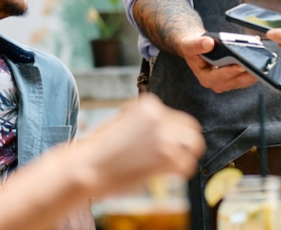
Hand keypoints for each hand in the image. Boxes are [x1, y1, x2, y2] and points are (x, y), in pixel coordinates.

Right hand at [75, 93, 204, 197]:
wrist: (86, 166)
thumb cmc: (99, 149)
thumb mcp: (122, 121)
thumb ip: (145, 122)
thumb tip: (167, 130)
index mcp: (148, 104)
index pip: (176, 117)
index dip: (174, 134)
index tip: (167, 145)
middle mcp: (159, 116)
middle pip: (191, 128)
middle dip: (186, 142)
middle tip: (178, 155)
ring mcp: (164, 135)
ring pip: (194, 145)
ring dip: (186, 156)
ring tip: (174, 166)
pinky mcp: (166, 156)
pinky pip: (187, 165)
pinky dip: (180, 172)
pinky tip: (168, 175)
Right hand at [178, 33, 257, 92]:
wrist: (198, 47)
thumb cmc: (193, 47)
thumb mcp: (190, 44)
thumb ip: (197, 44)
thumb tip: (209, 43)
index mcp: (206, 78)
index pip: (220, 77)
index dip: (231, 71)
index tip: (241, 66)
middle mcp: (217, 84)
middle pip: (235, 80)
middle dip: (247, 72)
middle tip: (257, 64)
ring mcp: (228, 83)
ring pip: (244, 80)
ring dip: (253, 71)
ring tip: (262, 61)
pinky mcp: (236, 79)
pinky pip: (248, 76)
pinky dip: (254, 68)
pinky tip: (260, 59)